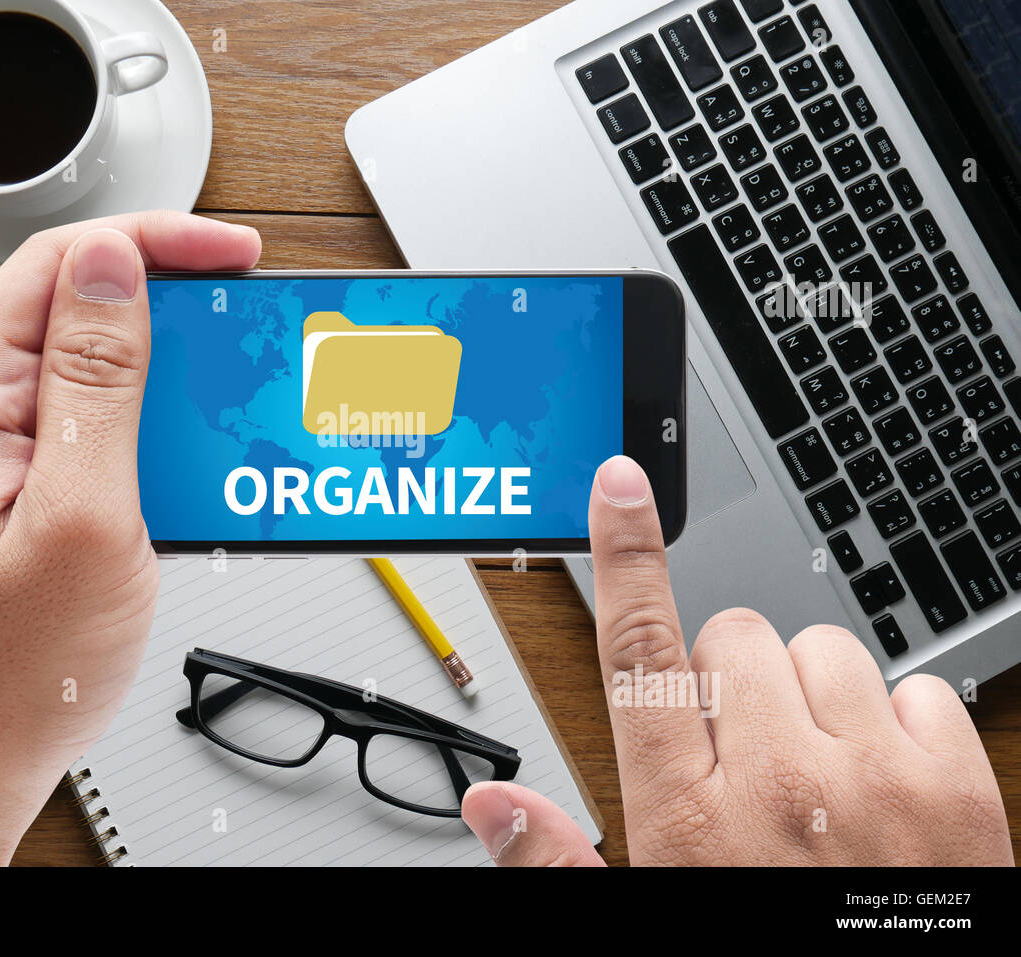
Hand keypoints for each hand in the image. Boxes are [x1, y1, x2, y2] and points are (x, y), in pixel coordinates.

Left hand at [0, 211, 259, 864]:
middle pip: (84, 306)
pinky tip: (204, 455)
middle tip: (248, 327)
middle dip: (176, 307)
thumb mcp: (78, 517)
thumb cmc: (14, 666)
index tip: (230, 255)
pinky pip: (110, 422)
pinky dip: (167, 427)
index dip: (152, 244)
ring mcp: (6, 445)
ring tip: (237, 400)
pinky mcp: (39, 478)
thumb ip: (98, 386)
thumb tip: (113, 267)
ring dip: (179, 376)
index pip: (58, 267)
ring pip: (106, 364)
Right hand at [462, 454, 1012, 865]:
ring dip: (813, 693)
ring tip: (814, 769)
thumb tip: (487, 804)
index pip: (638, 651)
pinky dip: (899, 722)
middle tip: (744, 752)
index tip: (620, 485)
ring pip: (821, 650)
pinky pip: (915, 687)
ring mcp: (869, 779)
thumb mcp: (641, 916)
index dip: (625, 554)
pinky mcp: (952, 786)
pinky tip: (881, 781)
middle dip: (732, 679)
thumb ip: (556, 860)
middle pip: (733, 637)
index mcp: (686, 815)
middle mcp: (775, 783)